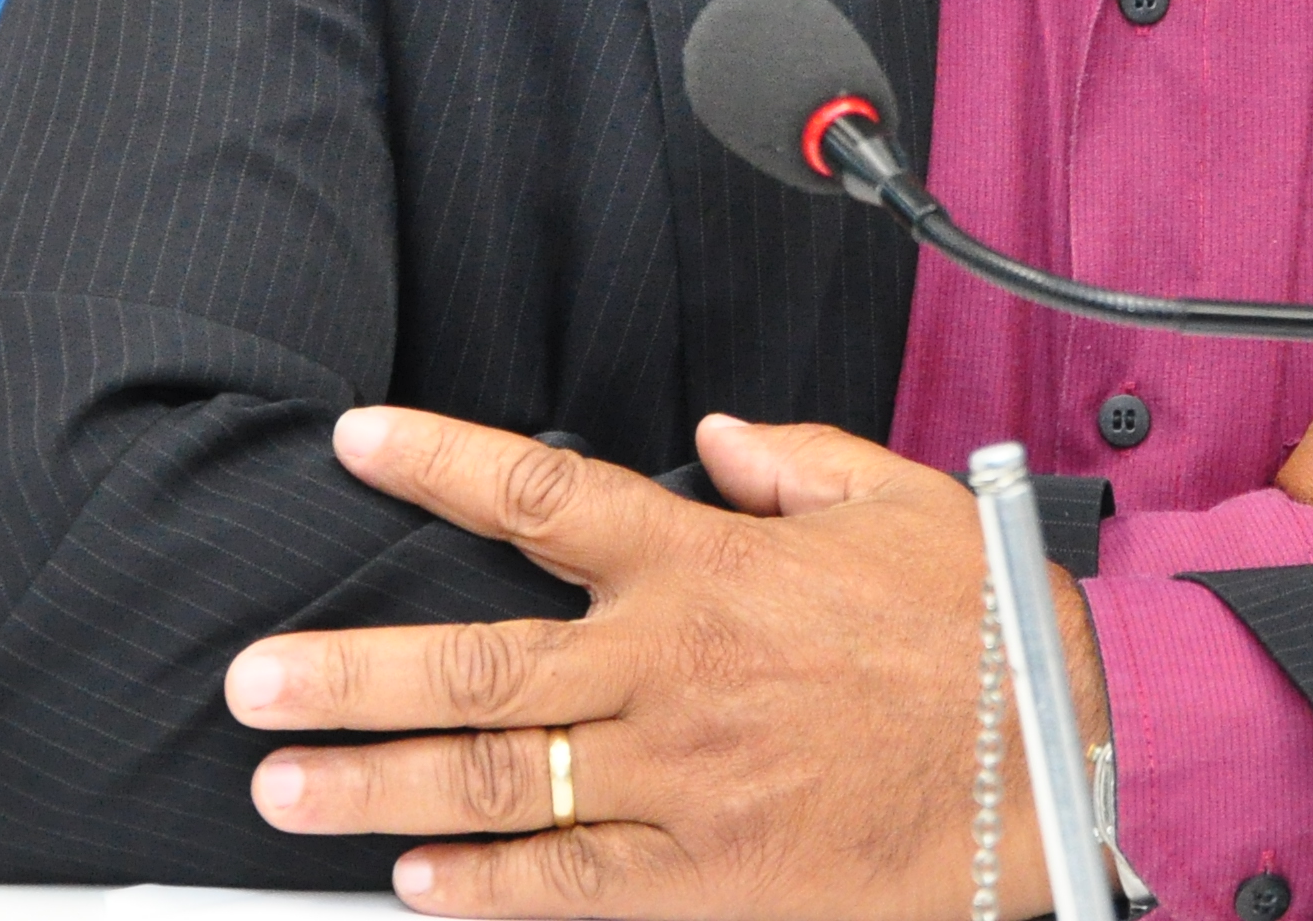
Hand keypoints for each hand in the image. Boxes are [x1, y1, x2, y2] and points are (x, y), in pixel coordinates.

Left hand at [229, 407, 1086, 918]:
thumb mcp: (893, 501)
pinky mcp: (707, 880)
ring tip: (286, 788)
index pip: (544, 495)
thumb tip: (713, 437)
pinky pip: (568, 889)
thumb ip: (788, 461)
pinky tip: (415, 887)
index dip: (439, 463)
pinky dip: (482, 892)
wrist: (1060, 755)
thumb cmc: (983, 627)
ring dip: (375, 788)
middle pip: (475, 665)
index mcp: (710, 564)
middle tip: (253, 683)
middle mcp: (672, 670)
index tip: (357, 445)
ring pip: (494, 785)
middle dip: (348, 675)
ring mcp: (680, 784)